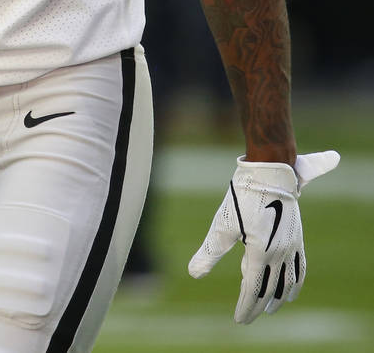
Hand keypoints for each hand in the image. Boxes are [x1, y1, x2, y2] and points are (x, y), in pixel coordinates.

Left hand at [188, 150, 339, 323]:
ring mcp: (291, 246)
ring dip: (280, 297)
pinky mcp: (297, 237)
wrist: (269, 173)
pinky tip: (292, 286)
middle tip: (248, 316)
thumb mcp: (222, 225)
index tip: (239, 320)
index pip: (253, 290)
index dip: (245, 307)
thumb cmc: (242, 196)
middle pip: (270, 289)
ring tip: (271, 307)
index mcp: (261, 253)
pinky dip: (296, 282)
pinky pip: (300, 267)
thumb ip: (210, 252)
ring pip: (289, 282)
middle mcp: (280, 254)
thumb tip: (193, 274)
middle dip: (258, 306)